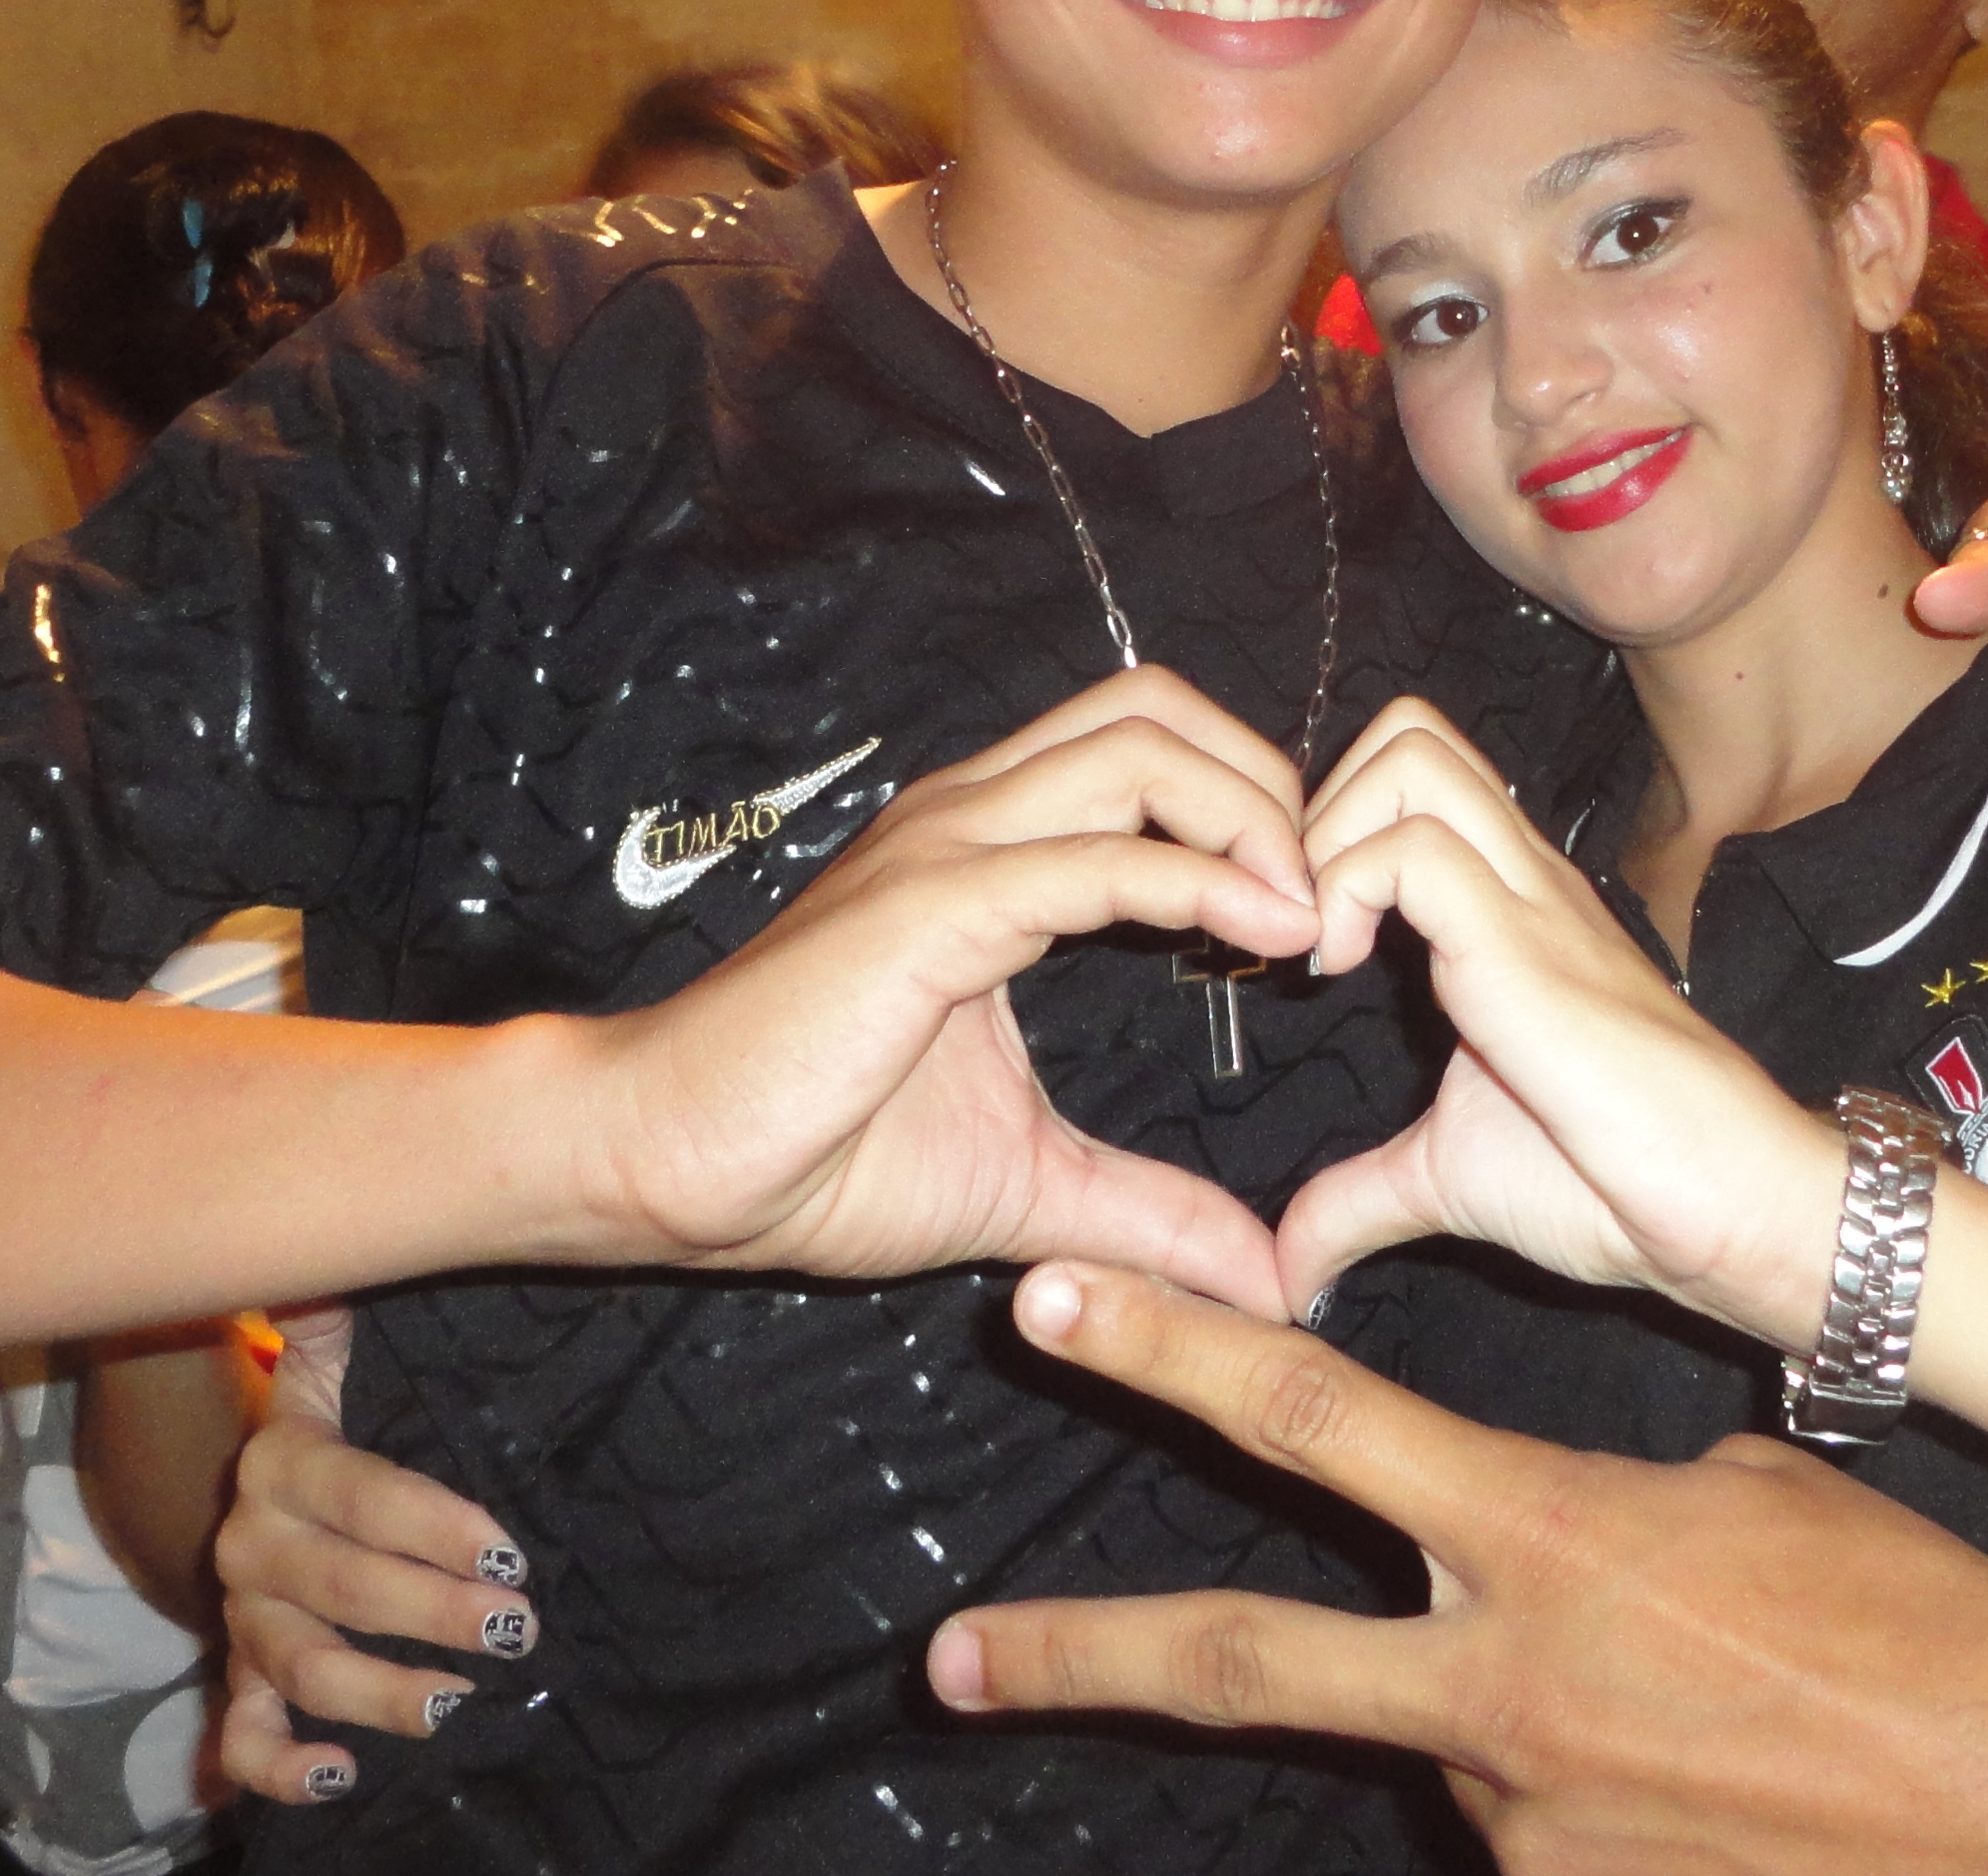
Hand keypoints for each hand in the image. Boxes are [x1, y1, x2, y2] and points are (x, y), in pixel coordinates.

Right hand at [217, 1321, 530, 1806]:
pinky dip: (280, 1764)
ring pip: (303, 1665)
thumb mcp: (345, 1353)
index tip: (510, 1553)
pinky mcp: (245, 1674)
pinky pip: (245, 1731)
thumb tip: (345, 1258)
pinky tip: (338, 1774)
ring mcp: (245, 1615)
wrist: (276, 1477)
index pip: (362, 1495)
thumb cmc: (348, 1412)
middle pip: (341, 1587)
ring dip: (380, 1692)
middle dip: (434, 1612)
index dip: (435, 1526)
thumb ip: (345, 1311)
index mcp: (282, 1461)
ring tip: (457, 1703)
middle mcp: (250, 1542)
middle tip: (518, 1631)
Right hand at [592, 669, 1321, 1311]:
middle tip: (1324, 898)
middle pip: (1161, 709)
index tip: (1313, 919)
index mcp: (991, 852)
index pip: (1151, 750)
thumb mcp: (1028, 1187)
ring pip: (1141, 747)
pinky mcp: (931, 906)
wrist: (663, 1167)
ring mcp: (947, 846)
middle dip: (1267, 780)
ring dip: (1253, 814)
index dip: (1252, 807)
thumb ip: (1148, 1214)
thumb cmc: (816, 1157)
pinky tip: (1265, 933)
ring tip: (1308, 915)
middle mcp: (973, 816)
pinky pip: (1095, 859)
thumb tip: (1264, 1277)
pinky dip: (1201, 878)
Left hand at [926, 1263, 1987, 1873]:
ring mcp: (1520, 1819)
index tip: (1051, 1306)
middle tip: (949, 1660)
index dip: (1169, 1355)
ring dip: (1518, 1735)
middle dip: (1077, 1657)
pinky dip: (1582, 1811)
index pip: (1312, 1421)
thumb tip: (1569, 1537)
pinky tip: (1696, 1806)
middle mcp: (1495, 1685)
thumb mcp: (1752, 1497)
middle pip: (1241, 1660)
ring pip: (1449, 1753)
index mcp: (1541, 1535)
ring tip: (1677, 1734)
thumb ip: (1617, 1502)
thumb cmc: (1910, 1620)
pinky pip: (1535, 1843)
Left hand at [1280, 705, 1839, 1343]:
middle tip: (1306, 924)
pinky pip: (1409, 848)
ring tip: (1326, 943)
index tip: (1308, 946)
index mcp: (1503, 908)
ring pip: (1409, 752)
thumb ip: (1359, 1199)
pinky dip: (1343, 891)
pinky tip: (1344, 975)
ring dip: (1331, 834)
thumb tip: (1287, 1273)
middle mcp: (1517, 877)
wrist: (1724, 1204)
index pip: (1409, 778)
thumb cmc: (1609, 1181)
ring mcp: (1524, 896)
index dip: (1332, 835)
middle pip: (1408, 728)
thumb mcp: (1447, 1177)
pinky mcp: (1520, 939)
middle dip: (1322, 806)